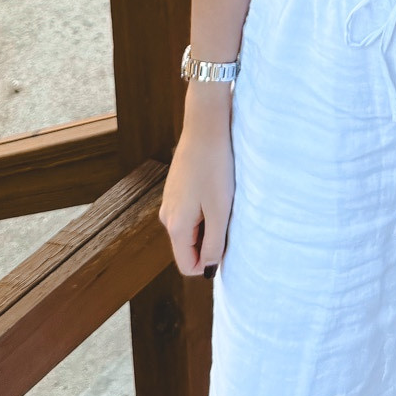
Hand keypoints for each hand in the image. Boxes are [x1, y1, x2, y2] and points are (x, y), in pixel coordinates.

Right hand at [160, 85, 234, 277]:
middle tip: (228, 216)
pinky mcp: (177, 188)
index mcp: (175, 226)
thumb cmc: (215, 166)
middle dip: (211, 240)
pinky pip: (191, 211)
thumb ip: (213, 244)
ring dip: (210, 222)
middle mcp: (167, 216)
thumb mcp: (220, 210)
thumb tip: (207, 269)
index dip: (209, 263)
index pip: (188, 265)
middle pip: (189, 247)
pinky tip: (217, 187)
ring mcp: (170, 201)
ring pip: (192, 228)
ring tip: (224, 199)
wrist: (206, 126)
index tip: (227, 240)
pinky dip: (206, 207)